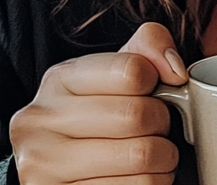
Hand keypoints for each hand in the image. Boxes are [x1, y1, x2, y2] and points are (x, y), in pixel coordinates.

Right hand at [10, 22, 188, 183]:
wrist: (58, 169)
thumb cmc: (97, 117)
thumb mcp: (115, 72)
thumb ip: (148, 46)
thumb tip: (174, 71)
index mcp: (58, 79)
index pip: (131, 71)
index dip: (156, 82)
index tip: (153, 92)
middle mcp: (41, 121)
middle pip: (137, 115)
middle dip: (162, 124)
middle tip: (157, 129)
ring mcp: (44, 166)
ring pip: (140, 157)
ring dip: (163, 159)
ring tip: (153, 156)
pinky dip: (151, 184)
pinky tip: (137, 178)